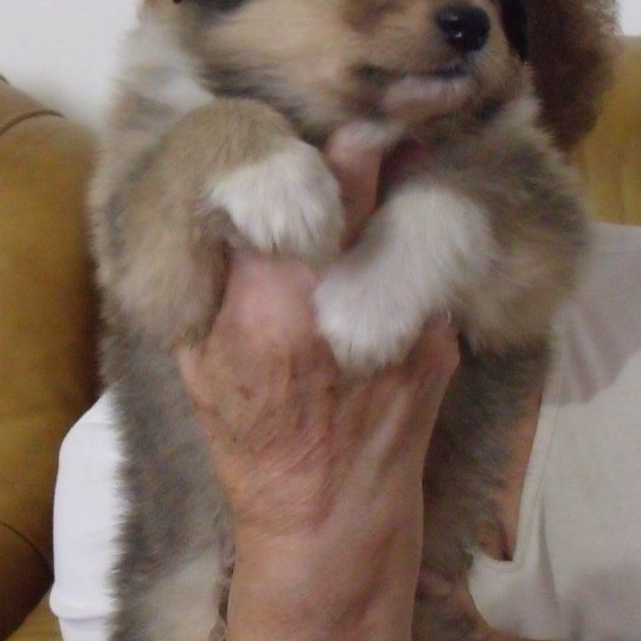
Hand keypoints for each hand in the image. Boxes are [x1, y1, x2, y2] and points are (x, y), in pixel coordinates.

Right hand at [175, 129, 459, 545]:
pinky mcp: (442, 336)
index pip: (286, 177)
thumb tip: (225, 196)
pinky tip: (403, 248)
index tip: (307, 124)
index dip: (300, 139)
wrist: (331, 515)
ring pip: (409, 206)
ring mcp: (400, 314)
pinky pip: (431, 260)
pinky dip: (418, 240)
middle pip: (361, 171)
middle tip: (364, 125)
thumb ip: (207, 273)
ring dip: (399, 180)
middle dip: (362, 137)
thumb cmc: (251, 438)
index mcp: (265, 297)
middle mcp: (336, 294)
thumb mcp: (197, 358)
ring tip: (394, 167)